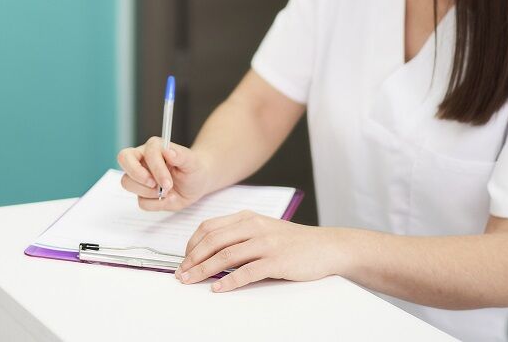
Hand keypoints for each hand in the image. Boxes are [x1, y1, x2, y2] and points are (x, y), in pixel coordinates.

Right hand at [115, 137, 216, 211]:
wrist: (198, 183)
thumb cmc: (193, 168)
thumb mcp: (191, 161)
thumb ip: (180, 155)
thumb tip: (168, 151)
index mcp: (152, 147)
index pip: (143, 152)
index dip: (154, 169)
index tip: (168, 183)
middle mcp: (142, 159)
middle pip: (123, 160)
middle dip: (138, 176)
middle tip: (156, 186)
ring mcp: (140, 177)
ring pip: (127, 183)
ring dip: (147, 192)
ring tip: (166, 193)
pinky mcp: (143, 194)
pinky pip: (141, 202)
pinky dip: (156, 204)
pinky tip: (168, 199)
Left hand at [176, 210, 346, 291]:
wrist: (326, 246)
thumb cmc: (292, 242)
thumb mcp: (263, 229)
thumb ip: (240, 235)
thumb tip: (210, 252)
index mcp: (247, 217)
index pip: (209, 227)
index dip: (192, 244)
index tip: (183, 259)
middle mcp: (254, 226)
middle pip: (213, 241)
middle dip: (193, 259)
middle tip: (181, 274)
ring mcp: (266, 243)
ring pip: (226, 255)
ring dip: (204, 270)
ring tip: (191, 281)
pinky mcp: (277, 260)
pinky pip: (247, 272)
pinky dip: (229, 281)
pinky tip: (218, 289)